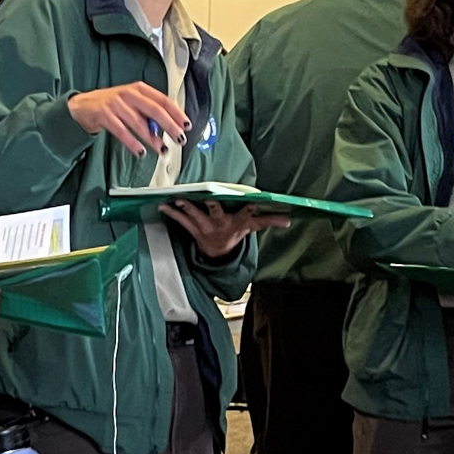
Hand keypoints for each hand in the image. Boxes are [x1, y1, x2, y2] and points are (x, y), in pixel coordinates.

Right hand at [67, 83, 188, 156]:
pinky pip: (122, 131)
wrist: (83, 106)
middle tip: (179, 138)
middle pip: (154, 110)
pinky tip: (141, 152)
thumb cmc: (113, 106)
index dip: (176, 113)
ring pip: (139, 123)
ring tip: (161, 150)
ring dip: (152, 139)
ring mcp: (116, 104)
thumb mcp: (132, 103)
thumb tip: (170, 127)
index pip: (163, 100)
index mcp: (139, 89)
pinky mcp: (104, 115)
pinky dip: (133, 143)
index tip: (186, 124)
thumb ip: (149, 113)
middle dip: (169, 125)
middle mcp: (129, 94)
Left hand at [159, 201, 289, 258]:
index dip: (252, 209)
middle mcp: (222, 224)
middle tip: (209, 199)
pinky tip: (163, 206)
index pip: (249, 215)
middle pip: (218, 213)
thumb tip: (290, 219)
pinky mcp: (193, 230)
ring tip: (179, 200)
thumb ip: (269, 220)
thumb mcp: (252, 227)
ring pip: (197, 216)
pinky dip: (172, 213)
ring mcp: (206, 228)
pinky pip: (182, 220)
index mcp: (237, 222)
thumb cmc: (235, 232)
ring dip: (188, 208)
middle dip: (214, 207)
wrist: (218, 254)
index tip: (257, 203)